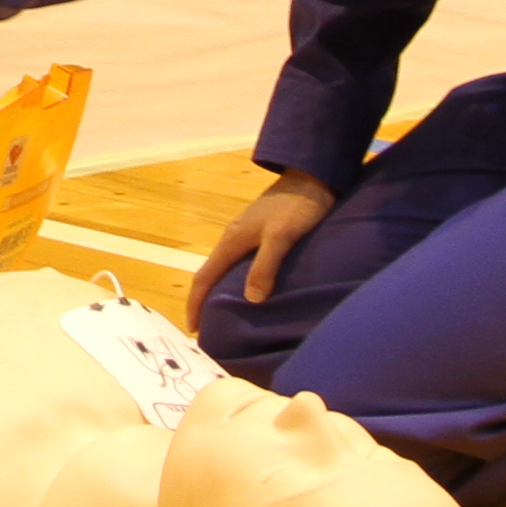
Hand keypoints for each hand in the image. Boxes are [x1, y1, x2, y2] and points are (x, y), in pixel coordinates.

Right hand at [184, 173, 335, 329]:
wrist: (312, 177)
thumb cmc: (297, 207)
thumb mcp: (282, 236)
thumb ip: (265, 265)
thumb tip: (251, 300)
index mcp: (232, 240)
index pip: (204, 277)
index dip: (196, 303)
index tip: (193, 329)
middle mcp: (232, 237)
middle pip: (209, 273)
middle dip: (203, 301)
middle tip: (207, 329)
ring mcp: (245, 234)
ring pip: (224, 268)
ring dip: (218, 291)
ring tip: (224, 315)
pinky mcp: (258, 233)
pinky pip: (237, 262)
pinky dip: (234, 280)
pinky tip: (249, 289)